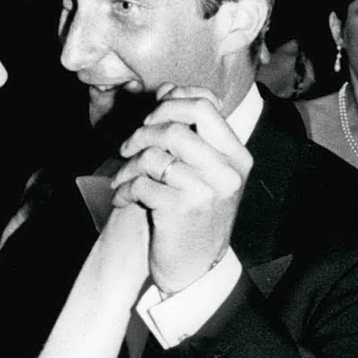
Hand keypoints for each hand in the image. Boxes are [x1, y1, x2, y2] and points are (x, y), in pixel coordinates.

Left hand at [109, 85, 250, 294]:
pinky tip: (121, 199)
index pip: (204, 105)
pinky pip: (141, 183)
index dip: (170, 102)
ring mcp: (206, 190)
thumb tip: (166, 89)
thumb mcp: (200, 172)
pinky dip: (123, 190)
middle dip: (142, 132)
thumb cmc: (194, 217)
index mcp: (236, 156)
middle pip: (176, 125)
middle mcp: (227, 171)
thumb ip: (188, 132)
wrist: (196, 269)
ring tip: (122, 177)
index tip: (150, 117)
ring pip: (155, 154)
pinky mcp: (182, 210)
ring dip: (128, 164)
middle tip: (127, 147)